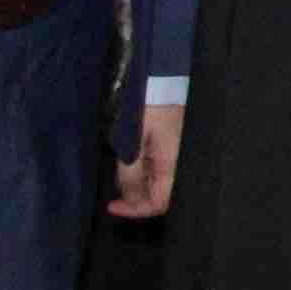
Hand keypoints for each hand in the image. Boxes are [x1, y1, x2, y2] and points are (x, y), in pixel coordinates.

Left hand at [109, 101, 184, 222]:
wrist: (163, 79)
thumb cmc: (148, 110)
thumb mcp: (133, 142)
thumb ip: (131, 174)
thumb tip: (131, 199)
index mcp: (171, 165)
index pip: (158, 203)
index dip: (134, 210)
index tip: (111, 206)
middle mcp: (179, 164)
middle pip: (160, 195)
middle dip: (136, 199)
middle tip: (114, 194)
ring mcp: (178, 154)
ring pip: (159, 183)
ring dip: (138, 186)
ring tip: (120, 176)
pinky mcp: (174, 146)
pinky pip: (161, 169)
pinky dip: (145, 173)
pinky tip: (132, 165)